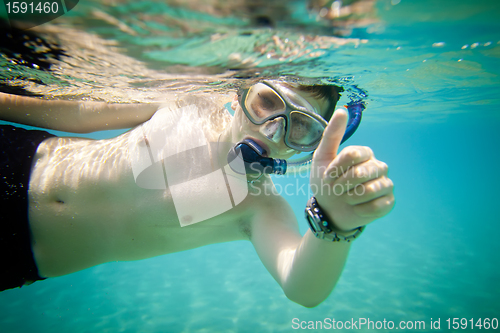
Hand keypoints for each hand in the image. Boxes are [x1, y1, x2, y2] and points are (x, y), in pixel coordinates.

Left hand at [310, 109, 394, 230]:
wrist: (328, 210)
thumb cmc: (326, 182)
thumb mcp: (322, 157)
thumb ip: (332, 134)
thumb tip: (342, 110)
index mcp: (364, 153)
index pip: (353, 154)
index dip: (336, 168)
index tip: (327, 176)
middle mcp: (379, 166)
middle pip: (360, 173)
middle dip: (341, 184)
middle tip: (336, 189)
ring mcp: (386, 184)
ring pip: (370, 190)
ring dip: (350, 197)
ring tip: (346, 198)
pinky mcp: (388, 202)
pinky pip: (376, 206)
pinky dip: (360, 209)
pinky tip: (356, 207)